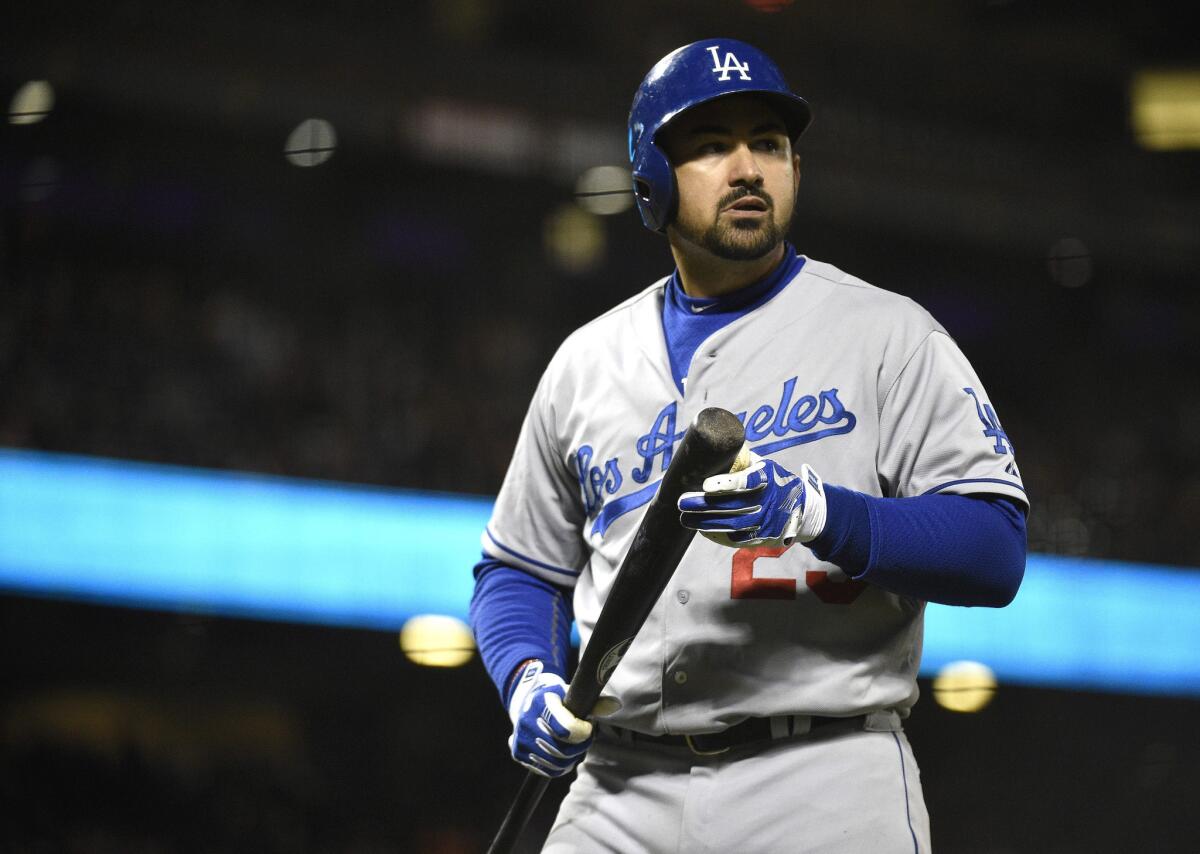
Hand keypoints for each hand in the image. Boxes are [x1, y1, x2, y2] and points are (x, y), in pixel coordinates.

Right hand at [506, 661, 618, 777]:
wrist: (526, 703)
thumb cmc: (555, 698)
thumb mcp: (573, 694)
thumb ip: (594, 703)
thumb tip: (615, 705)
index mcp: (540, 702)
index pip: (568, 729)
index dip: (584, 732)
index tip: (587, 726)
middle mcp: (526, 721)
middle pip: (564, 750)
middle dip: (580, 745)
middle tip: (582, 736)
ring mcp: (521, 739)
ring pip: (557, 763)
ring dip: (571, 757)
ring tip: (572, 744)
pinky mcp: (518, 753)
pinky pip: (547, 770)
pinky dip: (559, 766)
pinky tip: (561, 753)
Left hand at [678, 455, 827, 547]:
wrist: (801, 508)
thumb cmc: (773, 481)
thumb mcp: (764, 465)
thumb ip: (741, 460)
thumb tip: (710, 447)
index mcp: (768, 477)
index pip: (748, 480)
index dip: (727, 484)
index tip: (705, 485)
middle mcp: (769, 501)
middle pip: (733, 506)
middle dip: (704, 505)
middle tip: (682, 502)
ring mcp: (766, 522)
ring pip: (732, 525)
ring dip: (705, 522)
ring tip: (685, 518)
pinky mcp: (763, 538)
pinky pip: (736, 539)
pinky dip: (716, 534)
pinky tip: (700, 529)